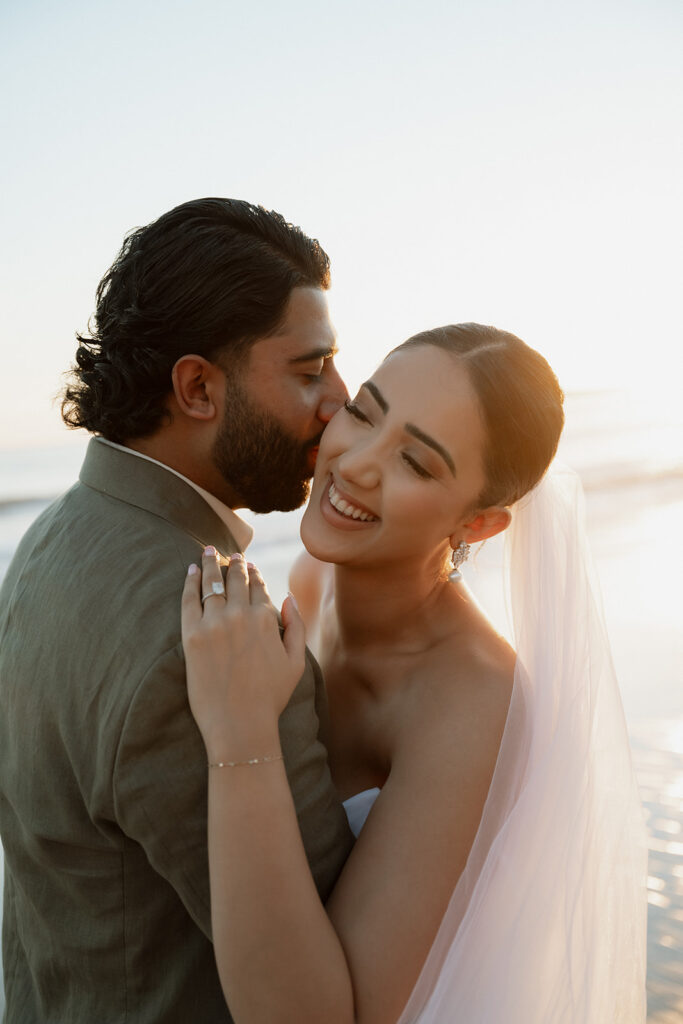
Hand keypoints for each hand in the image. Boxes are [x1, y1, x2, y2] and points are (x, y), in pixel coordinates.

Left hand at [181, 549, 305, 757]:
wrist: (239, 725)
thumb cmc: (270, 698)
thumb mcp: (296, 662)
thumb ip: (296, 626)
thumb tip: (287, 598)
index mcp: (267, 619)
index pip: (258, 586)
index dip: (253, 573)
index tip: (249, 565)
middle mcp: (241, 615)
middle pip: (235, 579)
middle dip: (233, 562)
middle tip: (228, 553)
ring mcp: (215, 624)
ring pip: (212, 583)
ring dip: (210, 563)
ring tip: (207, 552)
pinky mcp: (192, 636)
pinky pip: (189, 600)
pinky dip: (190, 582)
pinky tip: (190, 572)